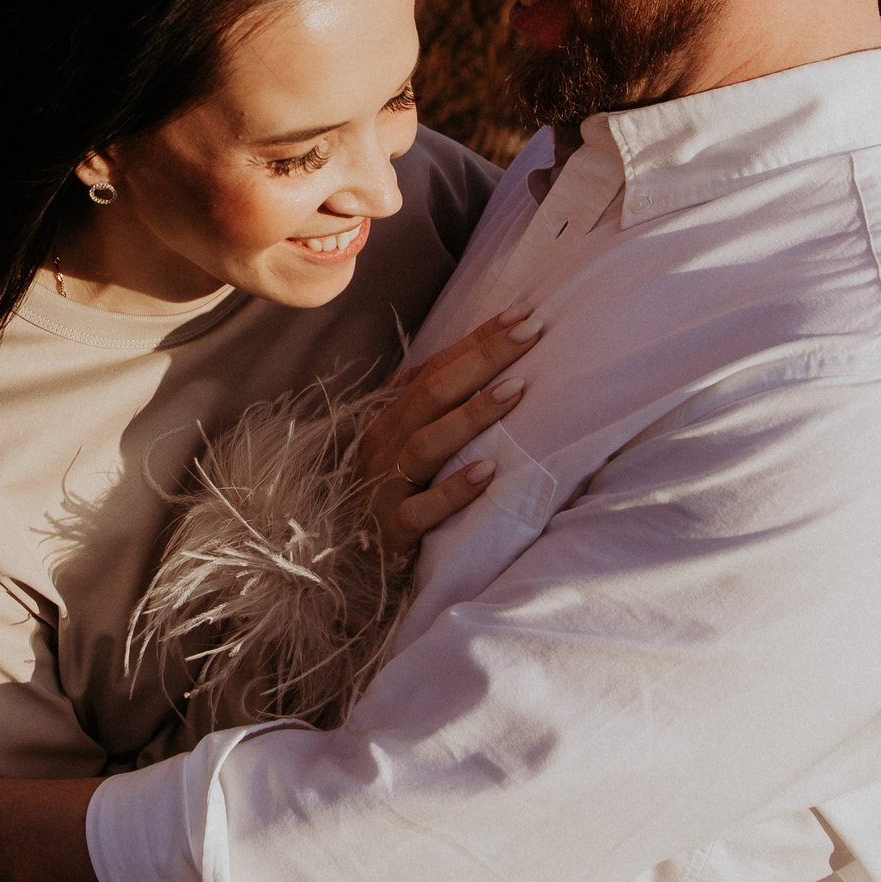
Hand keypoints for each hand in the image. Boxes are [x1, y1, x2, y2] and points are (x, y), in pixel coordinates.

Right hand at [356, 303, 543, 559]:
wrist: (349, 567)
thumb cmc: (394, 500)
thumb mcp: (410, 451)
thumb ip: (438, 414)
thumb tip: (492, 369)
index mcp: (389, 419)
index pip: (434, 368)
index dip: (477, 340)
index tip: (522, 314)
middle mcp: (383, 444)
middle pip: (432, 393)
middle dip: (483, 358)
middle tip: (531, 332)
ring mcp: (384, 486)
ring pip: (426, 443)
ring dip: (473, 414)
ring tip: (517, 389)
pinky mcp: (391, 531)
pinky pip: (421, 509)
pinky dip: (453, 490)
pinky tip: (488, 472)